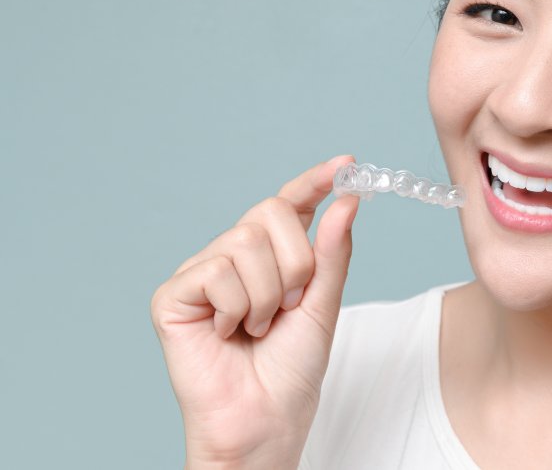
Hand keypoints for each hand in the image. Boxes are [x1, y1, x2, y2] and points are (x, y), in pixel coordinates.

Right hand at [150, 155, 359, 468]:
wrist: (264, 418)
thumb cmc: (291, 368)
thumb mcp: (323, 304)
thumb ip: (330, 252)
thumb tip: (345, 201)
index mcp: (270, 256)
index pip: (289, 203)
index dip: (314, 181)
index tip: (346, 163)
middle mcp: (233, 255)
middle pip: (269, 212)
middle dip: (297, 263)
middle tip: (292, 306)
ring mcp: (202, 271)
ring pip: (245, 242)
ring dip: (269, 294)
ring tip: (259, 327)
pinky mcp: (174, 294)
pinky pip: (217, 271)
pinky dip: (237, 308)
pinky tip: (229, 333)